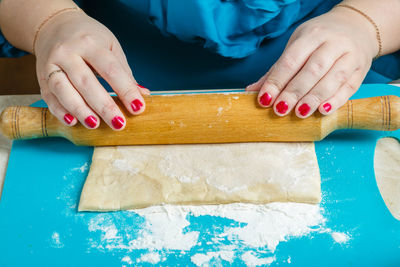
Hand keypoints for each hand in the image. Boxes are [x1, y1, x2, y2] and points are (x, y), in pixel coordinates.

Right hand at [35, 11, 148, 129]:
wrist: (54, 25)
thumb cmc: (89, 38)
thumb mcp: (110, 47)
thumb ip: (124, 73)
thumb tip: (142, 95)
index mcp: (90, 43)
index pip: (110, 69)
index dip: (125, 90)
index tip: (138, 107)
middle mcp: (68, 52)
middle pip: (86, 82)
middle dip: (104, 106)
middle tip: (119, 123)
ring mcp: (51, 65)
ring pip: (63, 90)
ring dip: (80, 110)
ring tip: (95, 124)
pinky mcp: (41, 77)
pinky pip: (49, 97)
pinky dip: (60, 111)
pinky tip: (72, 121)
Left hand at [246, 7, 377, 117]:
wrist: (357, 27)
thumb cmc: (319, 41)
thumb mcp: (296, 46)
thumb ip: (276, 70)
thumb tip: (251, 92)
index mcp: (311, 35)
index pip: (290, 60)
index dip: (276, 81)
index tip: (264, 100)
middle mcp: (332, 43)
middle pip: (312, 70)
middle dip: (294, 92)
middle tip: (280, 109)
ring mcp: (349, 56)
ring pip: (332, 78)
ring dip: (314, 97)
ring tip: (300, 113)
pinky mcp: (361, 70)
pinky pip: (349, 87)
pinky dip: (336, 100)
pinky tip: (323, 110)